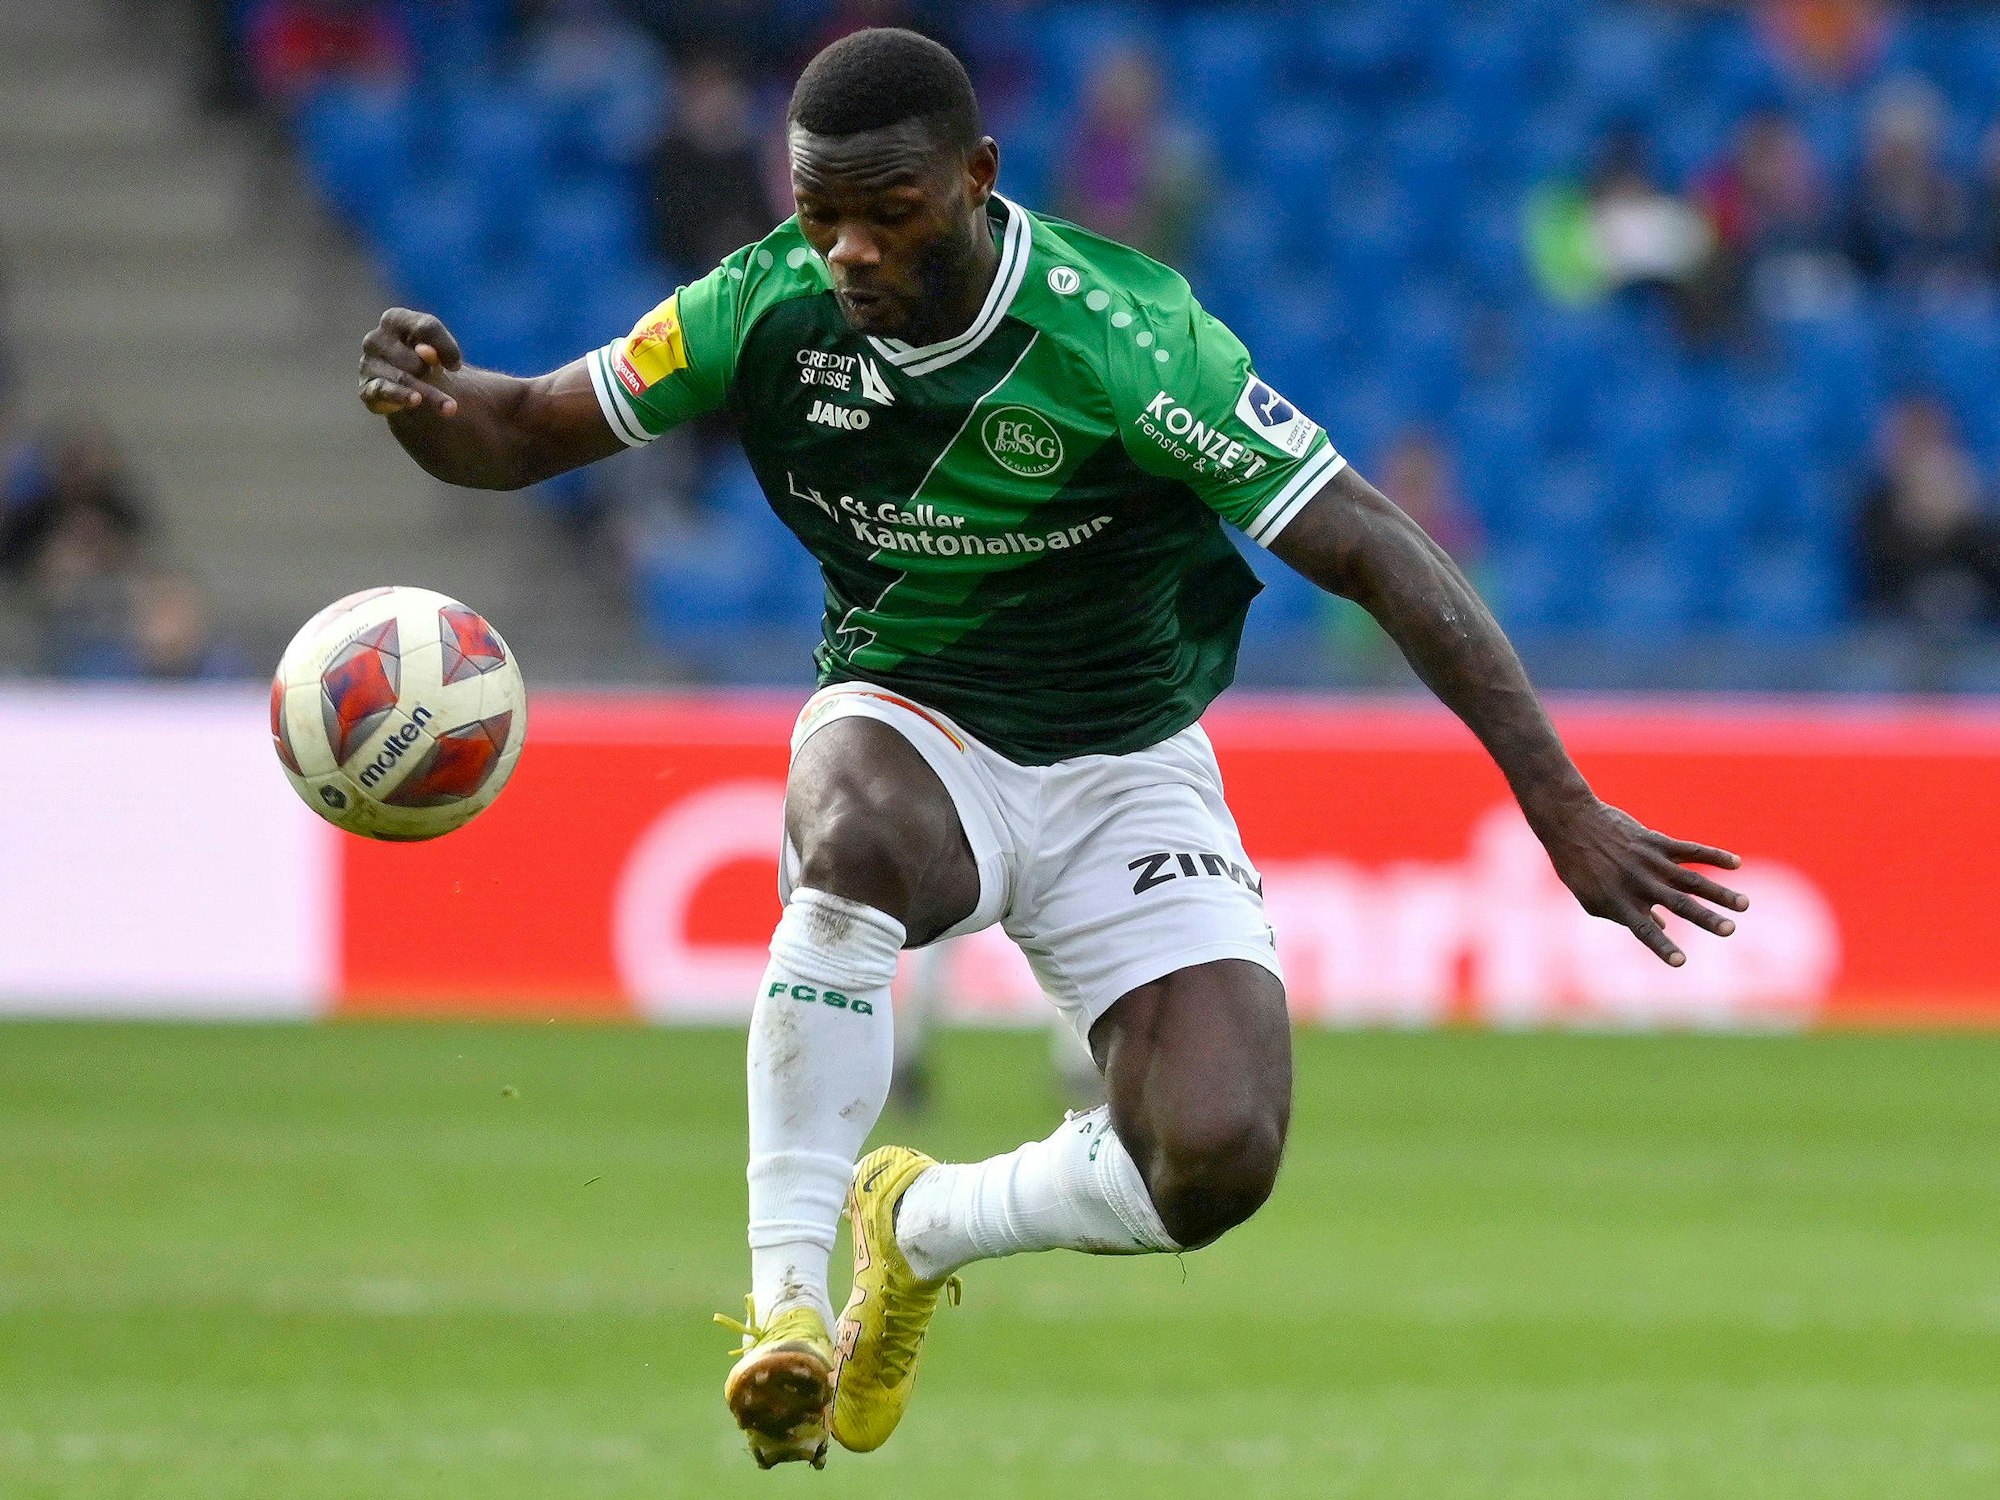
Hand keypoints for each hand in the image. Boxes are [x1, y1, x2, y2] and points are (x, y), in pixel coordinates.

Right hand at [358, 308, 464, 416]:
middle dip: (434, 374)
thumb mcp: (438, 350)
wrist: (413, 387)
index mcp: (395, 319)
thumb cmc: (426, 360)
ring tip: (451, 407)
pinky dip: (401, 396)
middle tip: (446, 384)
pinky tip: (416, 401)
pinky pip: (384, 391)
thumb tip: (426, 352)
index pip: (425, 327)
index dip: (447, 347)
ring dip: (430, 394)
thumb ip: (437, 347)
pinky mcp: (367, 389)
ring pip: (404, 378)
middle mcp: (376, 339)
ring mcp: (368, 364)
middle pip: (415, 358)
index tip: (458, 367)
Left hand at [1532, 797, 1748, 966]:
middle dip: (1705, 918)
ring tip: (1744, 905)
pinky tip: (1736, 864)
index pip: (1645, 931)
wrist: (1571, 823)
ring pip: (1691, 879)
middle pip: (1678, 904)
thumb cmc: (1578, 866)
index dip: (1662, 947)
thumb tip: (1661, 927)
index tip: (1682, 963)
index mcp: (1619, 902)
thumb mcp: (1592, 897)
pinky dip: (1714, 855)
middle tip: (1731, 930)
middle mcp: (1638, 883)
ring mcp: (1649, 861)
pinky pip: (1690, 850)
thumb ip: (1624, 915)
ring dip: (1719, 892)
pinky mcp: (1656, 842)